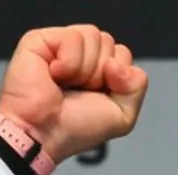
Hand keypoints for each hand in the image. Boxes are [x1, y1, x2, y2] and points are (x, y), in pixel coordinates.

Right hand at [0, 24, 148, 162]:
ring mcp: (59, 46)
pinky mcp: (40, 40)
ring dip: (85, 70)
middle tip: (79, 91)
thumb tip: (117, 63)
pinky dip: (69, 62)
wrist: (45, 135)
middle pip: (109, 42)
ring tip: (65, 84)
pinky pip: (73, 37)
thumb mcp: (123, 116)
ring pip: (93, 35)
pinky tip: (53, 75)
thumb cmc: (75, 129)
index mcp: (97, 69)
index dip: (117, 77)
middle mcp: (79, 55)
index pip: (122, 54)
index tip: (98, 96)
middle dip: (101, 73)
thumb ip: (137, 86)